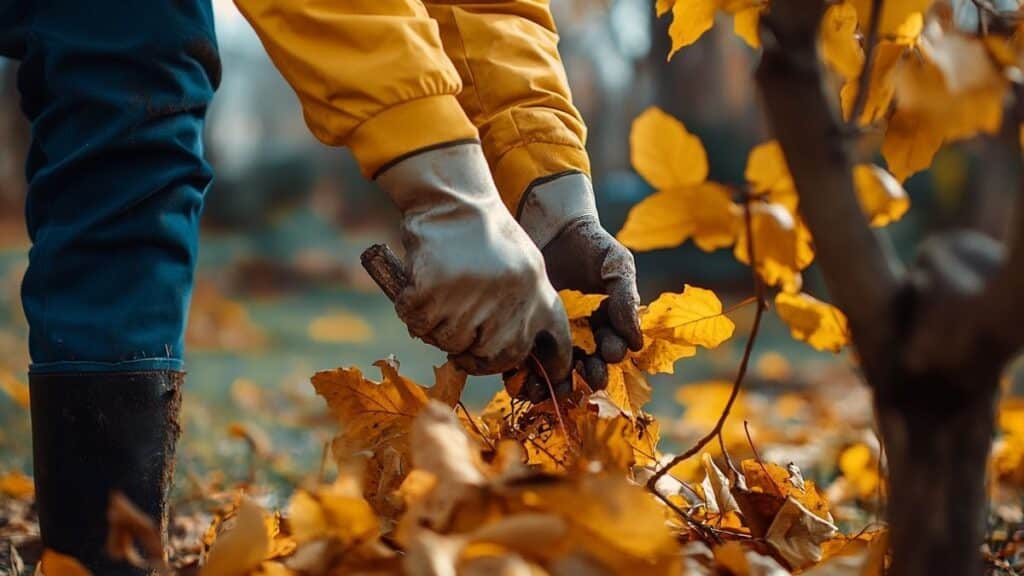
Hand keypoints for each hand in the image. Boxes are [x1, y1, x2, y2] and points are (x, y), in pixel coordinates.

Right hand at [375, 143, 572, 379]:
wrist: (453, 198)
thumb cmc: (484, 231)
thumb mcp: (522, 266)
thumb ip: (524, 306)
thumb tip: (516, 353)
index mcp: (539, 293)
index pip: (556, 345)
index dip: (552, 368)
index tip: (544, 382)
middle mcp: (512, 303)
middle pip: (495, 357)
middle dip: (476, 355)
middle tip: (461, 338)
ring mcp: (473, 301)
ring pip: (452, 345)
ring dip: (439, 329)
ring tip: (439, 297)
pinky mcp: (435, 296)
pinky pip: (420, 325)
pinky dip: (413, 313)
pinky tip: (418, 289)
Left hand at [519, 173, 642, 389]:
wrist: (550, 225)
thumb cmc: (589, 244)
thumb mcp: (616, 265)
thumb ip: (626, 299)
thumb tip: (636, 343)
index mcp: (605, 325)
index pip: (611, 351)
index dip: (611, 356)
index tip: (608, 352)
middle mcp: (578, 337)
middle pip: (584, 368)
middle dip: (587, 376)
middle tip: (585, 375)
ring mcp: (548, 336)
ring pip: (553, 372)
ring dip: (554, 385)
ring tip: (554, 388)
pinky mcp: (520, 332)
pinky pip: (521, 362)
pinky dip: (523, 376)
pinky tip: (524, 379)